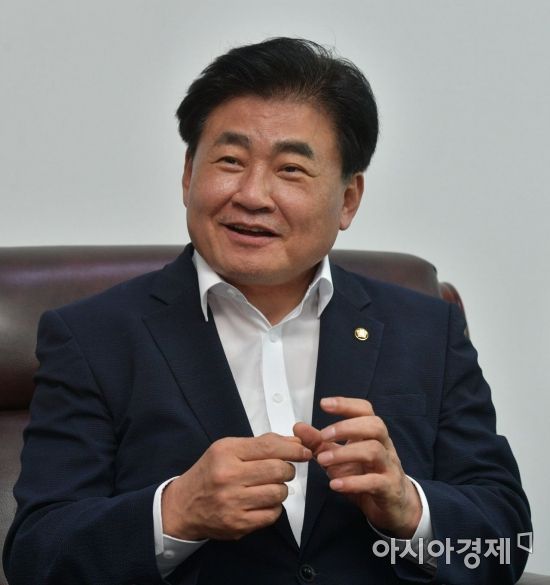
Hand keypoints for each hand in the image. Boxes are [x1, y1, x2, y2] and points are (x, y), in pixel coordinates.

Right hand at [161, 433, 311, 540]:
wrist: (183, 506)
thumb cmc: (209, 473)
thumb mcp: (228, 449)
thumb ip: (261, 444)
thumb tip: (293, 442)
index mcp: (226, 453)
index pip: (269, 447)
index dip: (293, 448)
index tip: (304, 451)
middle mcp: (229, 476)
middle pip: (278, 470)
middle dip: (288, 469)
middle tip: (283, 470)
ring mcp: (233, 502)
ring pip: (279, 493)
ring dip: (281, 489)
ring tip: (270, 486)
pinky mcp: (239, 524)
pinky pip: (272, 514)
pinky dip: (274, 507)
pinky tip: (263, 502)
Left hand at [294, 397, 420, 537]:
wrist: (393, 506)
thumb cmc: (367, 476)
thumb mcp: (340, 458)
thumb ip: (319, 442)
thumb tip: (299, 427)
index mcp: (372, 434)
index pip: (365, 410)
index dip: (346, 404)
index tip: (324, 404)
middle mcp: (384, 446)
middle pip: (374, 425)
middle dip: (347, 427)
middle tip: (323, 435)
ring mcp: (388, 467)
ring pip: (374, 450)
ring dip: (345, 453)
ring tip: (322, 460)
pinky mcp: (389, 488)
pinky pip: (375, 481)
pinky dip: (353, 482)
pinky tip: (335, 484)